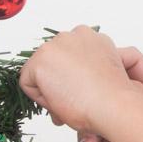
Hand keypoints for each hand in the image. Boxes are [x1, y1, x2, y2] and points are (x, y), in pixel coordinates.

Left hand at [18, 24, 133, 133]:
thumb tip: (74, 78)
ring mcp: (55, 45)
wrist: (113, 105)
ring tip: (68, 102)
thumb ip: (90, 66)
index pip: (69, 55)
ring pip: (41, 71)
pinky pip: (28, 84)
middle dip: (59, 81)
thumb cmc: (114, 95)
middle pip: (53, 60)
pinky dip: (40, 98)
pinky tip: (60, 101)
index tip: (81, 91)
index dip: (72, 76)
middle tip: (73, 100)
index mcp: (92, 37)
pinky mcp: (40, 60)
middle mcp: (73, 35)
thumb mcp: (107, 70)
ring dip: (50, 88)